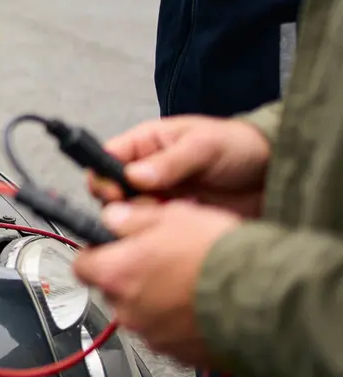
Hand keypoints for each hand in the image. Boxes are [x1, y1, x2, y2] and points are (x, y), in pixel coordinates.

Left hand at [73, 201, 240, 366]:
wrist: (266, 298)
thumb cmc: (219, 256)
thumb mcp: (172, 216)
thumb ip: (133, 218)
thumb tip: (113, 217)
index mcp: (117, 272)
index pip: (82, 265)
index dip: (95, 253)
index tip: (108, 247)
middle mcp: (128, 309)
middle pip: (113, 290)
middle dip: (130, 275)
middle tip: (159, 258)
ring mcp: (154, 335)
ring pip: (141, 312)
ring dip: (156, 298)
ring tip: (188, 278)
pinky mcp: (180, 354)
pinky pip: (169, 333)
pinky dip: (178, 320)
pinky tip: (201, 301)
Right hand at [88, 116, 270, 218]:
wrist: (273, 175)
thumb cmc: (238, 147)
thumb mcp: (204, 146)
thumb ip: (170, 161)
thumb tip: (135, 177)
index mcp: (145, 144)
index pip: (105, 159)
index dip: (103, 177)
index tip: (115, 194)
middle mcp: (145, 171)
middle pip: (112, 192)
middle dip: (123, 204)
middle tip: (148, 208)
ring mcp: (159, 197)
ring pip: (131, 215)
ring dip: (144, 220)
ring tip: (171, 216)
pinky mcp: (173, 219)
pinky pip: (154, 230)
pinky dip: (161, 233)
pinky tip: (181, 227)